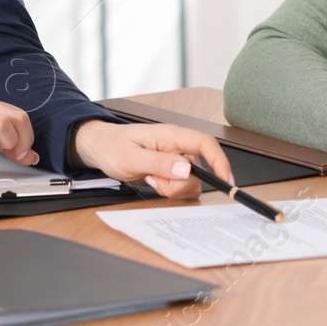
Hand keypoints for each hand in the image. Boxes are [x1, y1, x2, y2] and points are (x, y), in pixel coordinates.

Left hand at [70, 121, 233, 199]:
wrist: (101, 148)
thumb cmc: (113, 147)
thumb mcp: (131, 157)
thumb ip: (159, 163)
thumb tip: (186, 169)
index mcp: (172, 135)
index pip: (206, 144)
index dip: (220, 162)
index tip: (225, 181)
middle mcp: (178, 146)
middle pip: (199, 170)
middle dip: (179, 184)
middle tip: (154, 181)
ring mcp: (177, 159)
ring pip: (191, 182)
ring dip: (173, 188)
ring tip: (151, 179)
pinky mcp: (173, 170)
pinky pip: (183, 186)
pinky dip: (170, 191)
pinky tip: (154, 182)